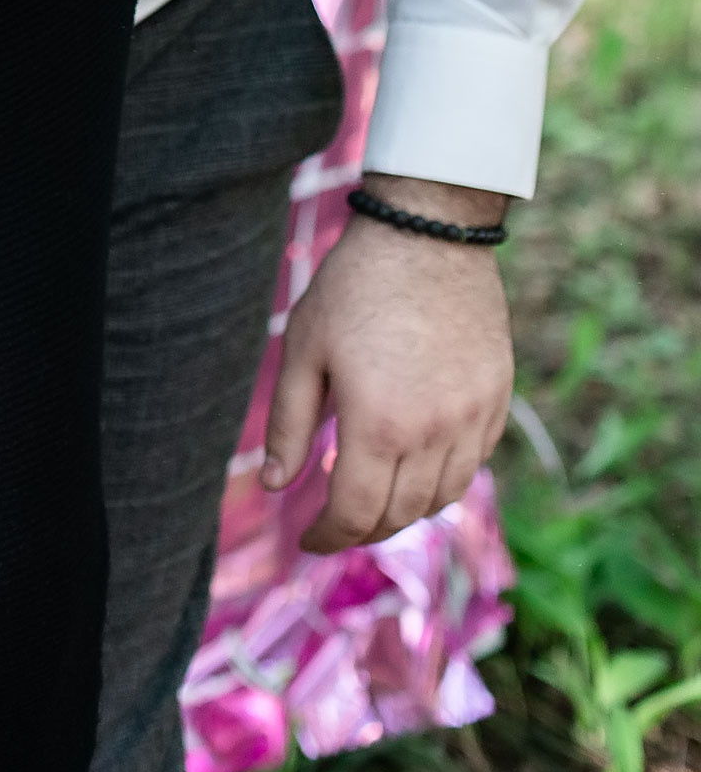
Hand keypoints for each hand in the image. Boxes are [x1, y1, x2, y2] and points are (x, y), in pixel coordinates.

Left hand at [263, 178, 514, 551]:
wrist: (430, 233)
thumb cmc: (355, 285)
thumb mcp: (304, 347)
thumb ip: (288, 423)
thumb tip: (273, 484)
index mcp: (380, 425)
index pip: (356, 513)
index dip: (327, 536)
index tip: (306, 537)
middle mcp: (434, 434)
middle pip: (400, 514)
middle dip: (362, 526)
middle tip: (335, 517)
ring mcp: (473, 419)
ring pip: (441, 497)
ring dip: (404, 507)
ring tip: (373, 491)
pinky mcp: (498, 400)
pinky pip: (472, 463)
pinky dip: (442, 476)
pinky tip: (415, 458)